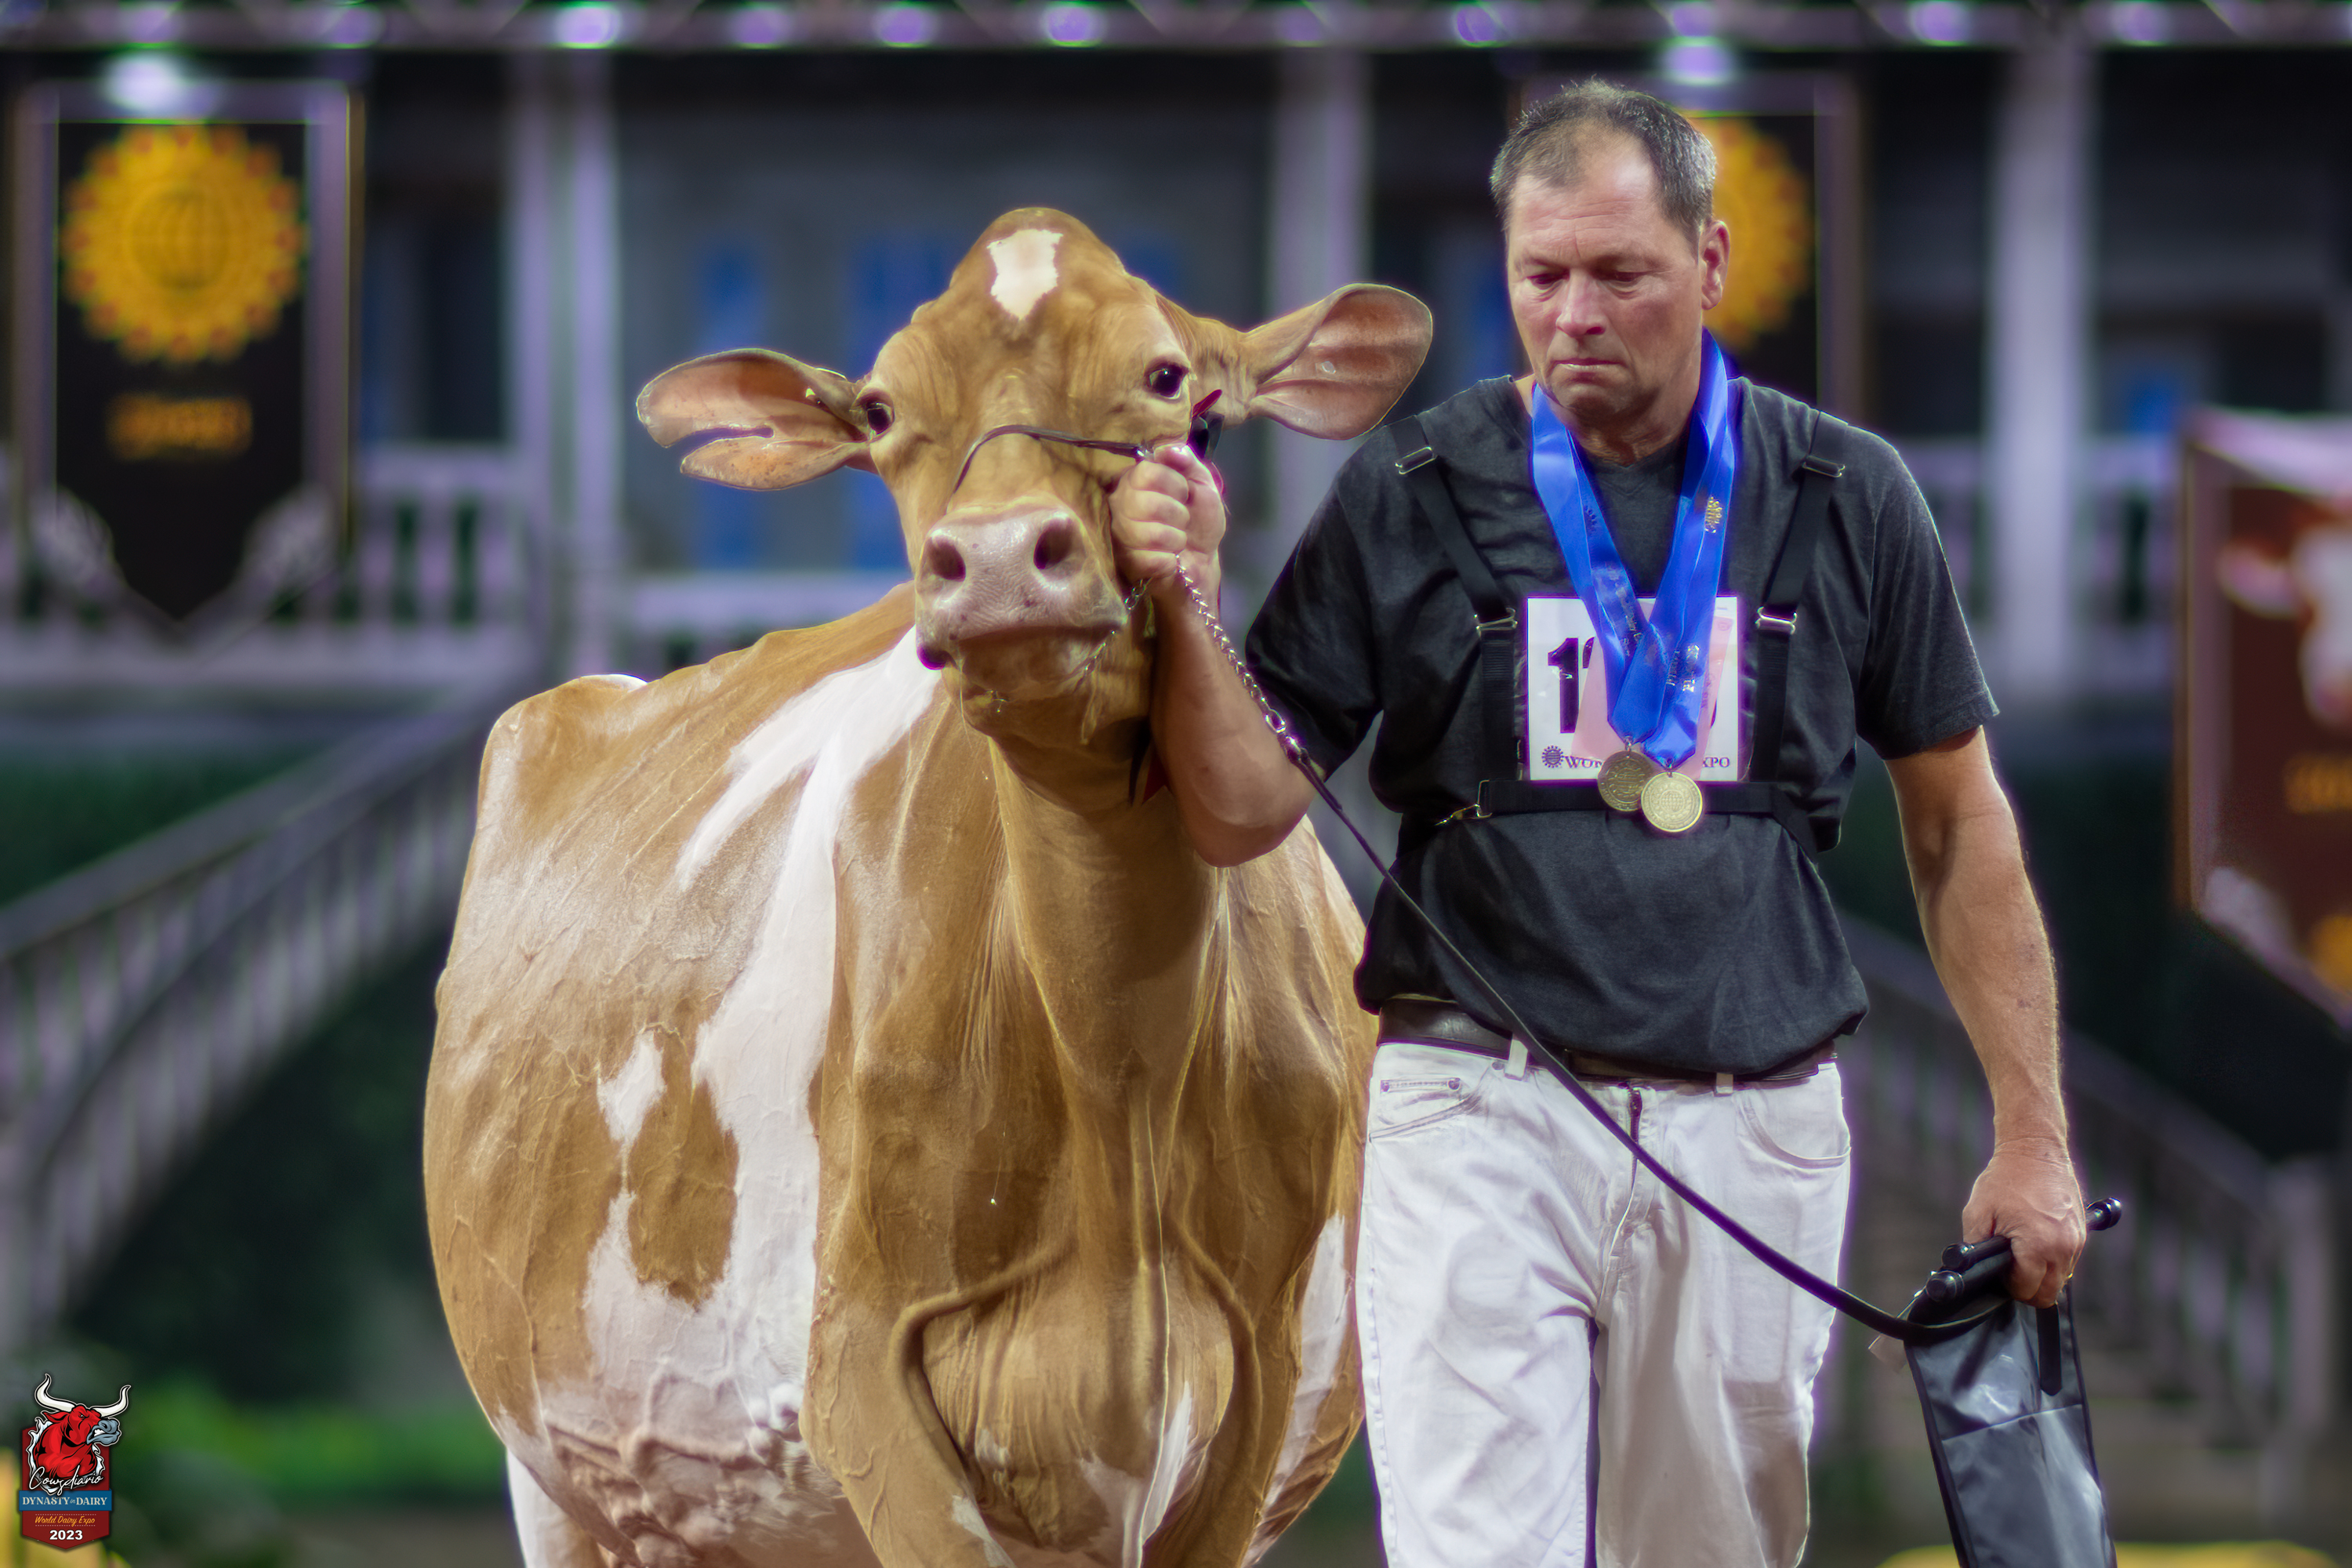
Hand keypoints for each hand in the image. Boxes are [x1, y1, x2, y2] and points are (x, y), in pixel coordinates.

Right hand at [1111, 444, 1224, 608]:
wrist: (1203, 559)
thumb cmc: (1199, 519)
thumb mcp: (1202, 483)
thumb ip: (1187, 461)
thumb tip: (1167, 450)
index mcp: (1135, 480)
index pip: (1145, 473)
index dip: (1173, 484)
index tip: (1184, 493)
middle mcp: (1120, 504)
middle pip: (1145, 504)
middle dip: (1177, 513)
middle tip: (1182, 519)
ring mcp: (1120, 534)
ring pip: (1150, 533)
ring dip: (1176, 538)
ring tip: (1177, 539)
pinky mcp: (1126, 562)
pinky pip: (1152, 559)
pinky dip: (1171, 559)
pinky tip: (1170, 558)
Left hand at [1960, 1140, 2086, 1306]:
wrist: (2034, 1150)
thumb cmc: (2005, 1179)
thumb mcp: (1977, 1214)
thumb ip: (1977, 1249)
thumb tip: (1978, 1272)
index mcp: (2039, 1245)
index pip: (2028, 1290)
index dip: (2009, 1286)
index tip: (2000, 1272)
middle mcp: (2064, 1247)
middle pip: (2049, 1293)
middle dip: (2027, 1287)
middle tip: (2009, 1269)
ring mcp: (2077, 1240)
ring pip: (2061, 1278)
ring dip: (2042, 1274)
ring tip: (2021, 1250)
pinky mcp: (2082, 1232)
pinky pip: (2068, 1261)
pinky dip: (2053, 1260)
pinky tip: (2036, 1241)